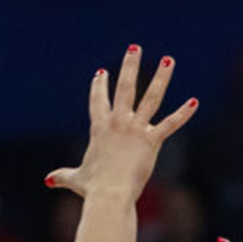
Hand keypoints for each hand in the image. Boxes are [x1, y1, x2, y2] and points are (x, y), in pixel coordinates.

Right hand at [45, 45, 196, 200]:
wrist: (109, 193)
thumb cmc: (92, 188)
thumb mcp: (75, 179)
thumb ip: (62, 176)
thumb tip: (48, 181)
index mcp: (99, 128)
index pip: (98, 101)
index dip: (99, 86)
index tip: (101, 73)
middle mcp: (118, 122)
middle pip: (125, 87)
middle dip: (130, 65)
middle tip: (135, 48)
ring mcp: (135, 129)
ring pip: (151, 97)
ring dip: (161, 77)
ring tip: (169, 60)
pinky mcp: (151, 140)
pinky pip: (171, 124)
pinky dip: (183, 113)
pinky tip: (194, 102)